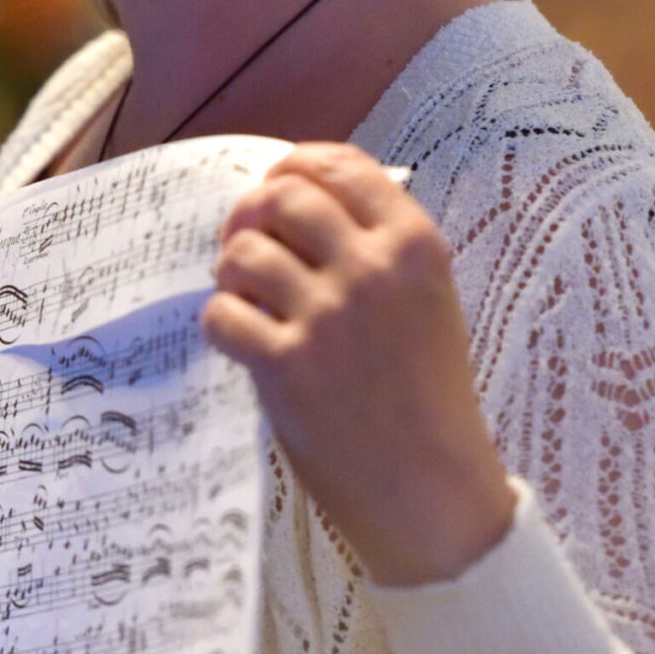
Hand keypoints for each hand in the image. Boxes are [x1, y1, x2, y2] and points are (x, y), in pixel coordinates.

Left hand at [202, 143, 516, 585]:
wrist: (433, 488)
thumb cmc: (427, 393)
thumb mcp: (427, 299)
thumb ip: (375, 245)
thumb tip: (290, 197)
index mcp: (415, 244)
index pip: (342, 165)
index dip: (295, 167)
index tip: (276, 187)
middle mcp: (373, 269)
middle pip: (281, 197)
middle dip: (252, 215)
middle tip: (248, 247)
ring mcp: (328, 317)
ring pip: (244, 251)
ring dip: (232, 272)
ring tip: (247, 300)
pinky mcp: (287, 366)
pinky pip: (221, 313)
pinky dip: (221, 323)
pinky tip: (242, 342)